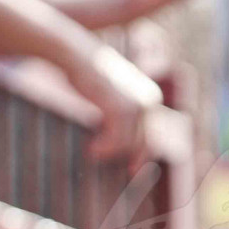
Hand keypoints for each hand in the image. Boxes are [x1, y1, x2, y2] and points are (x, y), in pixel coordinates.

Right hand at [66, 42, 163, 164]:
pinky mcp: (121, 108)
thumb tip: (127, 144)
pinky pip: (118, 140)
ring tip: (93, 152)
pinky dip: (105, 148)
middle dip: (134, 159)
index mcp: (151, 97)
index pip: (153, 134)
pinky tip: (92, 149)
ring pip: (131, 143)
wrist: (75, 55)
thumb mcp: (113, 95)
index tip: (133, 169)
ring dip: (112, 152)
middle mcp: (150, 100)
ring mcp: (137, 104)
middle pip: (146, 142)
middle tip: (124, 173)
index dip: (144, 154)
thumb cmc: (90, 75)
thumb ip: (124, 115)